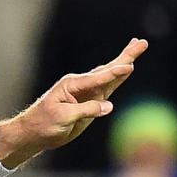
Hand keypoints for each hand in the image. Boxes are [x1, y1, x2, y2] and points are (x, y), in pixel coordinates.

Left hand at [0, 38, 148, 167]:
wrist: (34, 133)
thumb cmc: (44, 123)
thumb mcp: (63, 117)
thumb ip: (85, 110)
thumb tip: (108, 106)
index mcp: (72, 85)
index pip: (97, 78)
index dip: (113, 73)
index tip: (129, 66)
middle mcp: (81, 84)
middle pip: (107, 69)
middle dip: (125, 57)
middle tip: (141, 42)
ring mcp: (87, 92)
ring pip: (109, 75)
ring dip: (124, 63)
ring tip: (137, 47)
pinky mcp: (90, 101)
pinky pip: (107, 87)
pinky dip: (117, 77)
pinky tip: (126, 69)